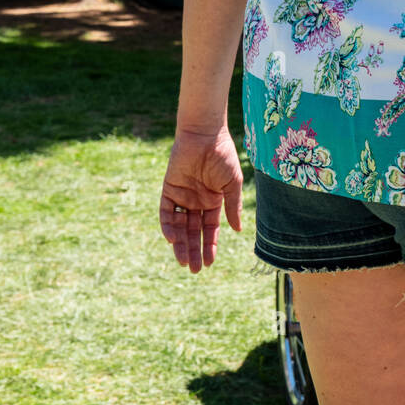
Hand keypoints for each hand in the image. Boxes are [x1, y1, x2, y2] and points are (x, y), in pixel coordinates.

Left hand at [159, 127, 242, 271]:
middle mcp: (196, 201)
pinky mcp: (168, 189)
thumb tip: (238, 230)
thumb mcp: (232, 184)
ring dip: (180, 243)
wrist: (205, 134)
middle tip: (193, 270)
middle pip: (193, 231)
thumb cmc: (223, 156)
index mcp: (213, 201)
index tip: (208, 263)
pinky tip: (172, 239)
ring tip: (183, 261)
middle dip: (193, 250)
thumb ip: (232, 207)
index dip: (209, 245)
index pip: (209, 229)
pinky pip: (166, 212)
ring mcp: (182, 196)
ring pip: (179, 226)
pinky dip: (168, 225)